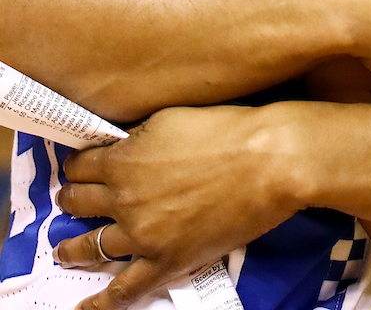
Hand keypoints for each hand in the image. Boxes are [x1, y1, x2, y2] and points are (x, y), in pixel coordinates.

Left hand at [54, 103, 305, 308]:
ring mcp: (142, 235)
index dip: (77, 167)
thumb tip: (126, 146)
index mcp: (123, 159)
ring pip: (93, 245)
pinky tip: (86, 305)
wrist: (267, 161)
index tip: (76, 169)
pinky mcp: (166, 262)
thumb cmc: (226, 130)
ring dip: (73, 247)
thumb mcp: (171, 118)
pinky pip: (125, 288)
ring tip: (64, 250)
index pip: (82, 165)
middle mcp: (123, 198)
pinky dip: (101, 301)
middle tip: (69, 203)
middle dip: (71, 201)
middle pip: (80, 203)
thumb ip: (140, 137)